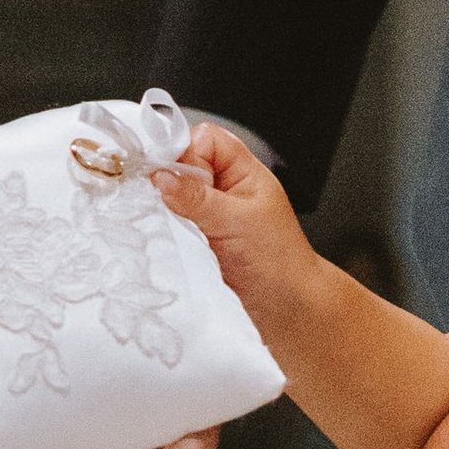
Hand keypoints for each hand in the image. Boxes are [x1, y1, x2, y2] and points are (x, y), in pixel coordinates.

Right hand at [154, 121, 315, 322]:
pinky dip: (168, 230)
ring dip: (169, 209)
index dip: (185, 150)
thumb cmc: (279, 261)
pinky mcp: (198, 240)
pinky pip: (173, 224)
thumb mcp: (235, 220)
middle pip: (185, 165)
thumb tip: (161, 176)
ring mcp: (211, 214)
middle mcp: (226, 189)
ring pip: (175, 196)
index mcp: (244, 171)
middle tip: (171, 203)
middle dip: (173, 181)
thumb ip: (196, 196)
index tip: (168, 173)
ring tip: (176, 226)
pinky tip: (171, 240)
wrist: (286, 309)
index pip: (205, 139)